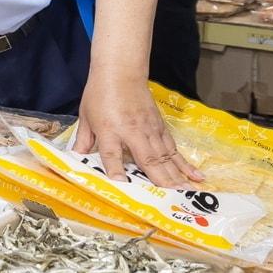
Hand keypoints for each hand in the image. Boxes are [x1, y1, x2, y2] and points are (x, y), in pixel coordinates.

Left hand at [74, 74, 201, 186]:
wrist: (121, 72)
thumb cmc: (100, 94)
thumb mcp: (86, 116)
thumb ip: (84, 140)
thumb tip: (76, 158)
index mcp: (109, 130)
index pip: (111, 154)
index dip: (116, 170)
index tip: (123, 185)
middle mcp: (132, 132)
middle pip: (147, 159)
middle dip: (159, 181)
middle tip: (171, 200)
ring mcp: (149, 130)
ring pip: (165, 157)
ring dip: (176, 176)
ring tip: (186, 194)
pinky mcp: (160, 128)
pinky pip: (173, 149)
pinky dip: (184, 164)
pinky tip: (195, 176)